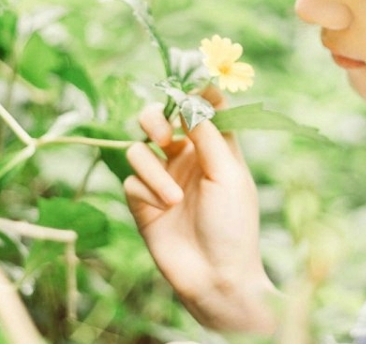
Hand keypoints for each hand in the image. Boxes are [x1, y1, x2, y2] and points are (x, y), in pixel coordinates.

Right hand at [124, 91, 278, 333]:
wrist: (216, 277)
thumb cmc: (233, 225)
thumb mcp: (227, 173)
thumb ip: (208, 133)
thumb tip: (191, 97)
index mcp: (215, 148)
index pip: (202, 108)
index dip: (194, 93)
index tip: (187, 88)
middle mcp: (187, 159)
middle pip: (160, 119)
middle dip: (154, 118)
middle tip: (161, 133)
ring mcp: (163, 180)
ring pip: (139, 149)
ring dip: (153, 169)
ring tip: (173, 196)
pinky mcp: (142, 203)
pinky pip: (131, 180)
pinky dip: (147, 191)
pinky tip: (165, 209)